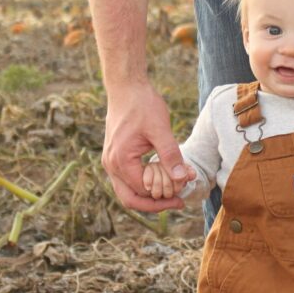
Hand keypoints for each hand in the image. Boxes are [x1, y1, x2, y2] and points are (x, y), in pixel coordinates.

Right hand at [102, 81, 190, 211]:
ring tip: (171, 193)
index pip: (143, 192)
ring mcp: (110, 162)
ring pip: (127, 193)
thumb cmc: (142, 104)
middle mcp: (111, 165)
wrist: (125, 87)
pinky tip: (160, 180)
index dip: (164, 195)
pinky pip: (126, 181)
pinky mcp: (114, 157)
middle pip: (130, 200)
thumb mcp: (160, 129)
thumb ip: (171, 154)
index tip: (184, 191)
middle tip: (177, 202)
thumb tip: (182, 178)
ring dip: (148, 196)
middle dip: (154, 205)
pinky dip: (143, 185)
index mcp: (121, 160)